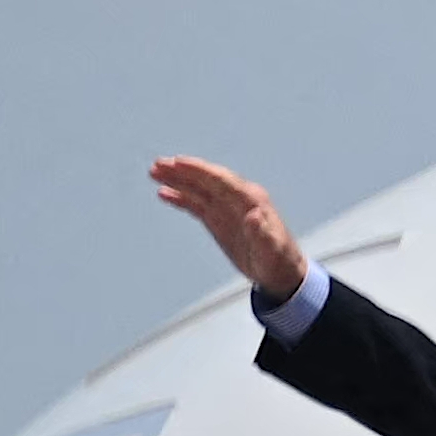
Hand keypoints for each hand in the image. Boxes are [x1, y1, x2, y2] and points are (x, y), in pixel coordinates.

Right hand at [148, 156, 303, 299]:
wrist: (280, 272)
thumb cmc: (279, 261)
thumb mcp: (272, 250)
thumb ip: (263, 234)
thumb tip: (254, 216)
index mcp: (252, 201)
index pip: (222, 180)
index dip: (200, 170)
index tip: (179, 162)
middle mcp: (239, 200)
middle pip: (207, 180)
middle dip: (184, 171)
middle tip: (159, 164)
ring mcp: (227, 209)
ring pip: (199, 189)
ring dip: (178, 180)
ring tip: (155, 172)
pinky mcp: (219, 219)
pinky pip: (197, 204)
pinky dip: (181, 197)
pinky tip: (164, 193)